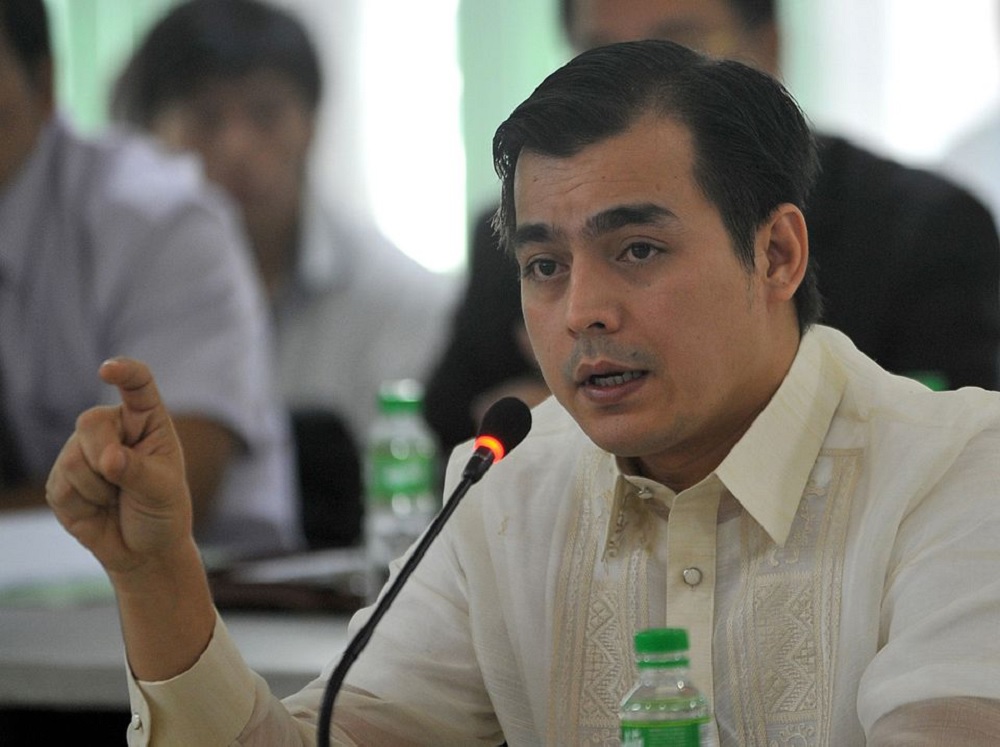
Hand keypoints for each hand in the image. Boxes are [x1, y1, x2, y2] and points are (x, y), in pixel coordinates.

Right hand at [45, 358, 192, 575]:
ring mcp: (82, 451)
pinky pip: (61, 486)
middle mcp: (112, 428)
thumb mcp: (162, 490)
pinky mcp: (60, 480)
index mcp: (146, 420)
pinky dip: (83, 505)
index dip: (124, 372)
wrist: (144, 549)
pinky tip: (98, 509)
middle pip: (90, 423)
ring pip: (73, 458)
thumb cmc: (162, 510)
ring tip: (116, 499)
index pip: (137, 385)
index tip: (109, 370)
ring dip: (98, 489)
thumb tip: (108, 459)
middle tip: (124, 482)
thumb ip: (137, 471)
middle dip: (105, 457)